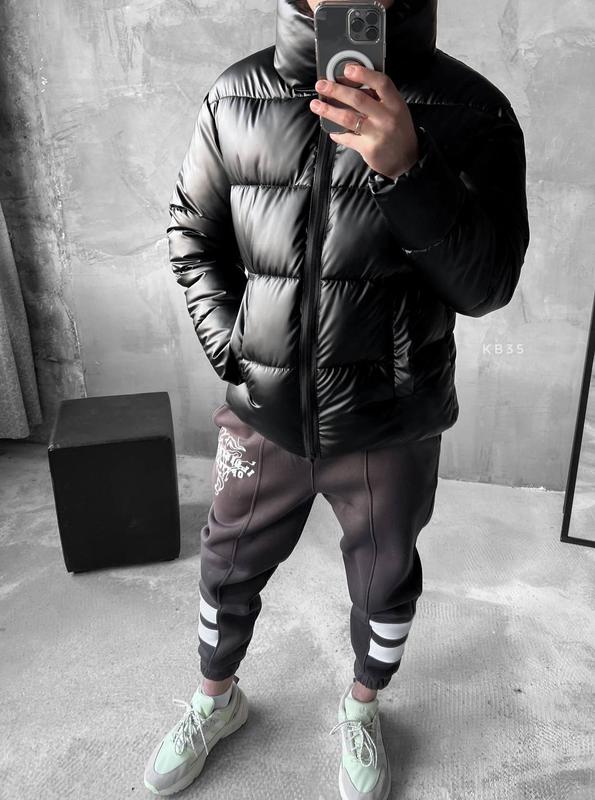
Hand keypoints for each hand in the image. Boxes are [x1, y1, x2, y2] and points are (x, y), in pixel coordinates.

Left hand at [309, 63, 419, 179]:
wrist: (406, 160)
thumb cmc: (398, 131)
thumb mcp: (396, 110)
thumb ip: (379, 98)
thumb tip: (353, 84)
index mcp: (395, 104)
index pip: (381, 83)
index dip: (364, 73)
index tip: (347, 68)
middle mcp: (387, 117)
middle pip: (358, 99)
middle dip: (336, 90)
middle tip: (322, 85)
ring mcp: (377, 134)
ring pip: (348, 118)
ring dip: (329, 110)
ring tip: (316, 105)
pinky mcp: (369, 149)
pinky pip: (348, 139)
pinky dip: (337, 134)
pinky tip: (331, 130)